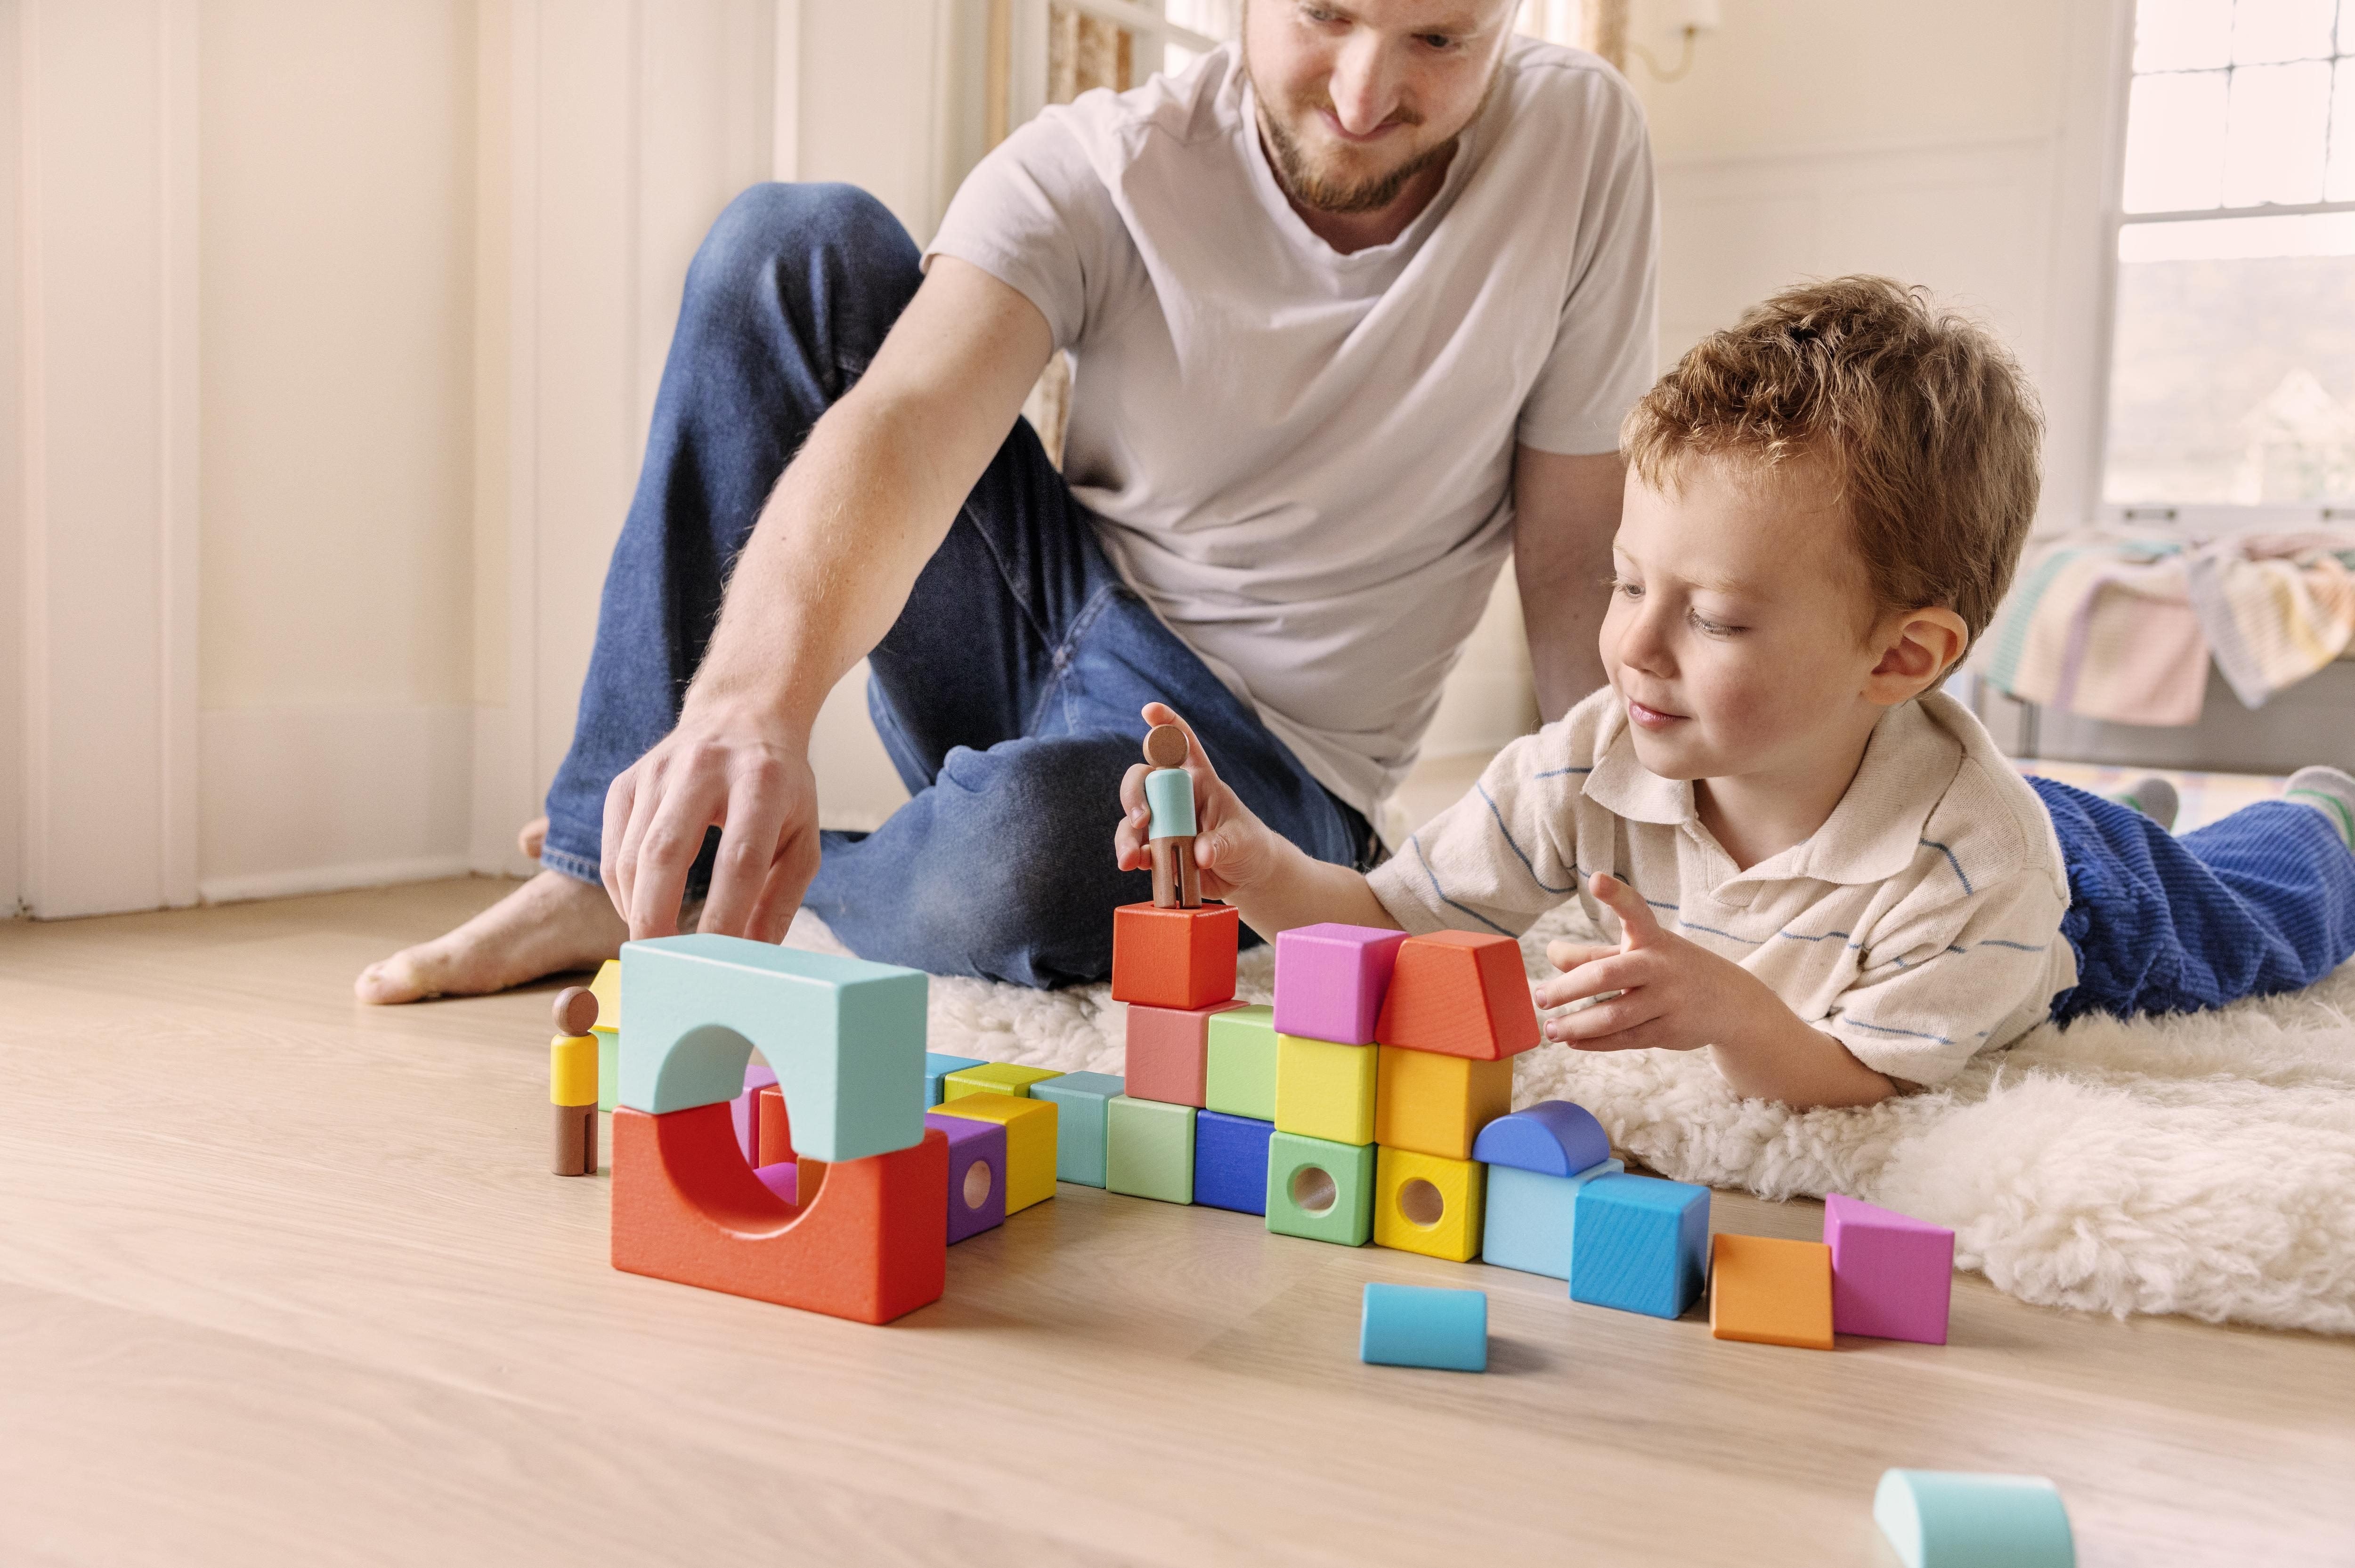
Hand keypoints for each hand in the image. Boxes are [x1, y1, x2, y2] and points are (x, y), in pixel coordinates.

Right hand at [601, 696, 820, 943]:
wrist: (742, 715)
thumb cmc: (779, 789)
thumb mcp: (801, 837)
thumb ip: (780, 899)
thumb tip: (751, 957)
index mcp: (761, 782)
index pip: (738, 860)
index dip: (724, 915)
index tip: (716, 961)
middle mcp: (704, 768)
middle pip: (666, 854)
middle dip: (657, 918)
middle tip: (661, 966)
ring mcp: (657, 771)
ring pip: (630, 855)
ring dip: (636, 910)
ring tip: (654, 943)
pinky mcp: (627, 780)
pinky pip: (611, 848)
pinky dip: (620, 890)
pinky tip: (640, 909)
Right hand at [1113, 703, 1287, 900]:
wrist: (1246, 877)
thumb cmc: (1249, 846)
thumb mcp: (1243, 842)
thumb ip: (1222, 844)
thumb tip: (1201, 853)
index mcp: (1200, 779)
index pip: (1182, 744)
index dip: (1166, 725)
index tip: (1149, 711)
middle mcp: (1176, 795)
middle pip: (1144, 779)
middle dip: (1134, 794)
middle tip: (1142, 819)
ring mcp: (1163, 821)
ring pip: (1132, 816)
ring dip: (1127, 835)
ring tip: (1130, 859)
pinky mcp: (1156, 846)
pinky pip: (1134, 846)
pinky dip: (1131, 855)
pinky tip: (1135, 865)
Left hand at [1532, 872, 1784, 1052]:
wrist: (1731, 1003)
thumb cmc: (1670, 969)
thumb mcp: (1639, 952)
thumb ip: (1594, 954)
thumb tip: (1552, 953)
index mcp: (1652, 937)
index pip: (1634, 911)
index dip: (1616, 895)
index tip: (1596, 879)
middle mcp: (1661, 965)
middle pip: (1608, 974)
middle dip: (1569, 988)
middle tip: (1539, 997)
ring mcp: (1669, 1000)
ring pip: (1614, 1015)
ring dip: (1577, 1025)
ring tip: (1550, 1030)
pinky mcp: (1671, 1031)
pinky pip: (1626, 1039)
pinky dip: (1595, 1042)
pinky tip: (1573, 1043)